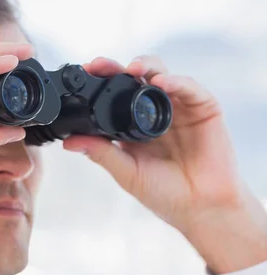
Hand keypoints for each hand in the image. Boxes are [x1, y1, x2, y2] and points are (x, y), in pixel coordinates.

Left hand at [63, 55, 243, 235]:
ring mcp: (180, 108)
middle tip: (100, 66)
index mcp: (135, 126)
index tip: (82, 74)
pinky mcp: (204, 108)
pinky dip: (176, 81)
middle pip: (136, 79)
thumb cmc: (165, 195)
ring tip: (131, 69)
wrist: (200, 208)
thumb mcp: (127, 172)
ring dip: (145, 66)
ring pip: (161, 74)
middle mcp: (156, 112)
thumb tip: (68, 142)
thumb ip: (101, 153)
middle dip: (117, 68)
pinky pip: (190, 88)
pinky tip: (161, 83)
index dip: (100, 83)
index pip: (115, 96)